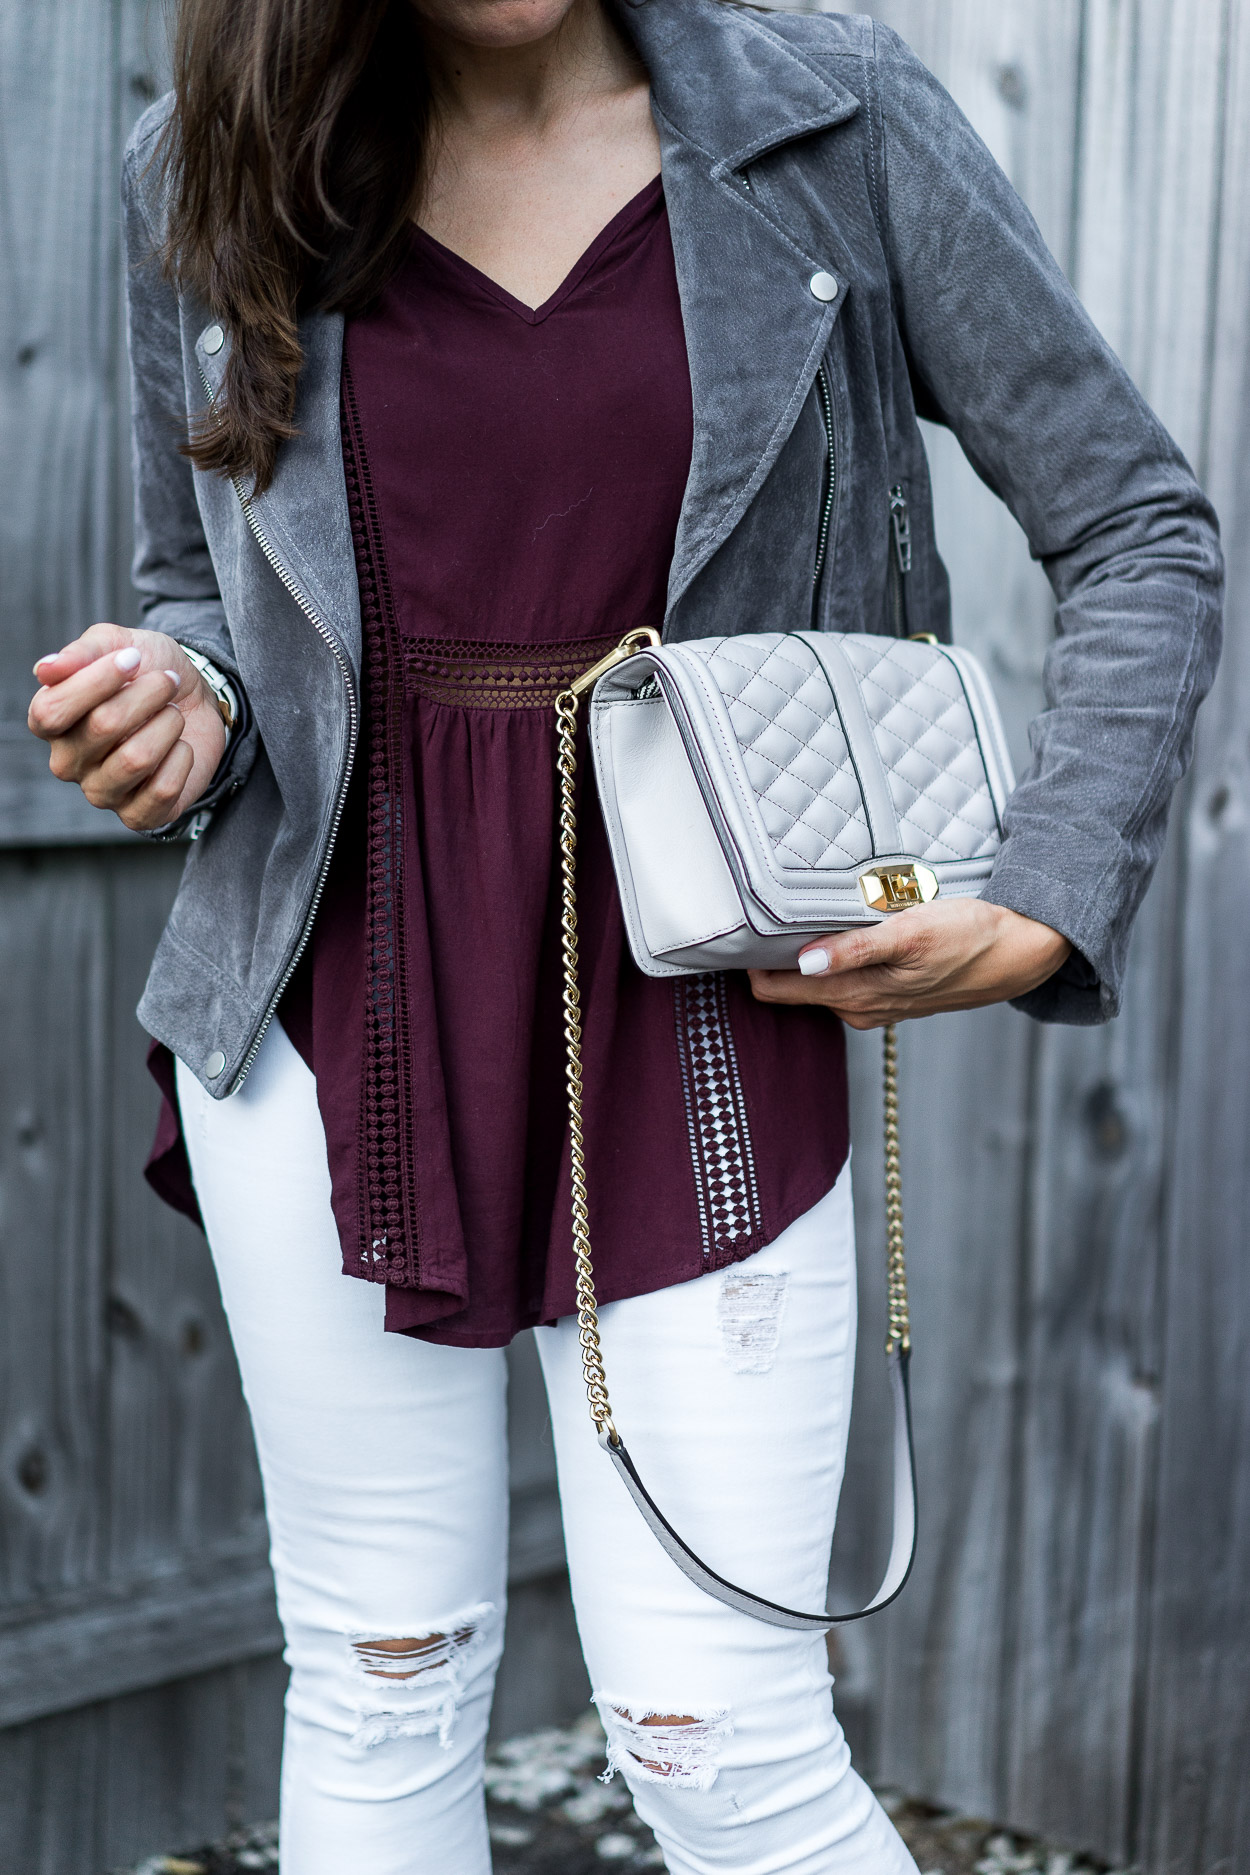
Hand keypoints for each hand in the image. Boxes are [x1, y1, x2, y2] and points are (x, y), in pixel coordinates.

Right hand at [27, 623, 228, 831]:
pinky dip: (182, 759)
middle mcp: (68, 762)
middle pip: (103, 726)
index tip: (133, 658)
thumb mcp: (118, 645)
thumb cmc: (148, 672)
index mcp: (51, 723)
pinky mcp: (137, 815)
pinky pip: (162, 790)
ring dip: (168, 725)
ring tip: (174, 715)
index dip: (95, 681)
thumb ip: (82, 653)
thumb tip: (45, 670)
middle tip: (166, 682)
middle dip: (147, 695)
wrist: (197, 701)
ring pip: (137, 759)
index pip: (51, 710)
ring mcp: (101, 792)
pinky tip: (181, 748)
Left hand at [749, 897, 1071, 1029]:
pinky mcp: (889, 992)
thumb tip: (803, 964)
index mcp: (854, 996)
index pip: (772, 990)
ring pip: (815, 981)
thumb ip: (853, 950)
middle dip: (770, 955)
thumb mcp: (909, 934)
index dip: (750, 961)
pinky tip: (839, 928)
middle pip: (787, 987)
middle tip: (759, 909)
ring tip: (798, 913)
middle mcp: (856, 1008)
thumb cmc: (968, 937)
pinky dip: (832, 955)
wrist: (1020, 953)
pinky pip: (843, 976)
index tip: (737, 926)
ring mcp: (872, 1003)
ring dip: (803, 953)